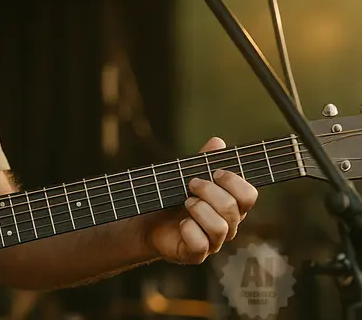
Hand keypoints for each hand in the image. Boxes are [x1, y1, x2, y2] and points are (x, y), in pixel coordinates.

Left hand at [144, 137, 258, 263]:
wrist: (148, 221)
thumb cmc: (173, 198)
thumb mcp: (186, 176)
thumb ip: (203, 161)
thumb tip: (217, 142)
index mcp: (231, 205)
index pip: (248, 195)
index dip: (234, 181)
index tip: (215, 172)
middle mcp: (227, 225)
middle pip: (233, 208)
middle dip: (210, 191)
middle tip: (191, 184)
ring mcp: (213, 242)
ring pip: (220, 227)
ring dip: (200, 209)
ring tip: (185, 202)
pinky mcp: (195, 254)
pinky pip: (200, 245)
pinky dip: (190, 230)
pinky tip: (181, 222)